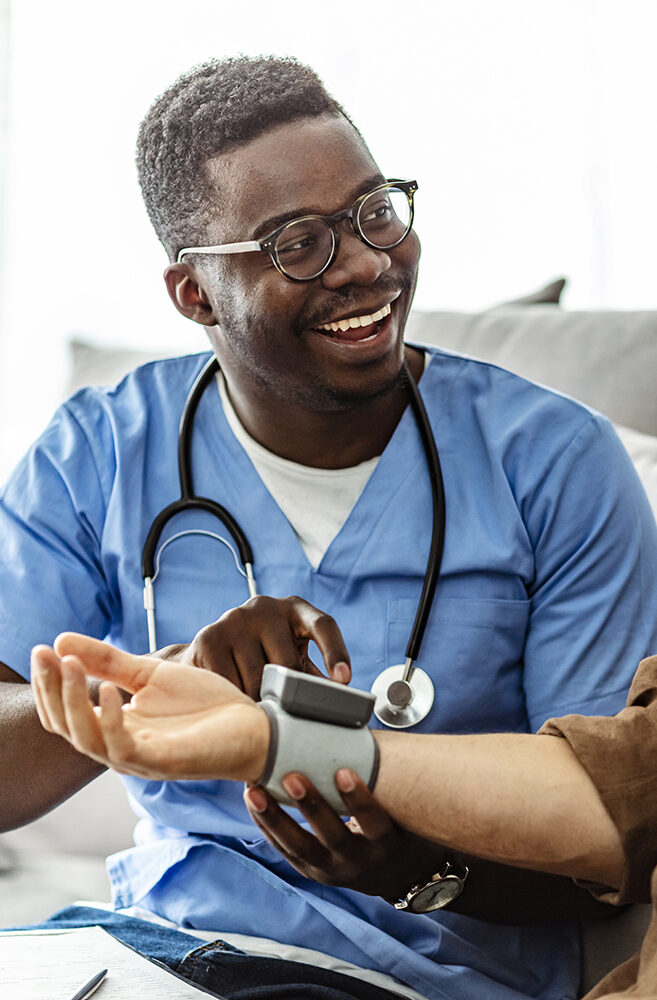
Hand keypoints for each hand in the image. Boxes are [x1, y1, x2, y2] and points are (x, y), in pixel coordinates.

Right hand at [31, 633, 269, 781]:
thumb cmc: (204, 705)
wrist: (252, 724)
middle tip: (45, 654)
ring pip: (87, 738)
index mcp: (114, 727)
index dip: (48, 684)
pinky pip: (124, 747)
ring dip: (73, 701)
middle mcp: (119, 747)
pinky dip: (113, 719)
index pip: (63, 713)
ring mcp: (139, 757)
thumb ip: (108, 661)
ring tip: (70, 664)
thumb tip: (61, 641)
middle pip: (66, 726)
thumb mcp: (150, 674)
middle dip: (51, 689)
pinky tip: (112, 691)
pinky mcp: (162, 762)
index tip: (41, 649)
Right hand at [168, 595, 350, 697]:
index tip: (343, 680)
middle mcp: (265, 607)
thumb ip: (313, 675)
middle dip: (287, 693)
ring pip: (259, 678)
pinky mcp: (210, 638)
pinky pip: (231, 683)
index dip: (335, 652)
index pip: (323, 625)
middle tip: (284, 712)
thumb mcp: (291, 657)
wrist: (208, 653)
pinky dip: (236, 699)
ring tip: (256, 706)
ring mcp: (236, 620)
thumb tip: (341, 704)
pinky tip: (235, 700)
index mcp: (295, 609)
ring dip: (259, 701)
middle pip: (289, 663)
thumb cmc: (262, 657)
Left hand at [244, 769, 447, 899]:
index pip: (374, 823)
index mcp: (386, 843)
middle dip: (311, 807)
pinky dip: (266, 824)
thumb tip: (348, 727)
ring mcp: (332, 870)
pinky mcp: (310, 872)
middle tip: (291, 777)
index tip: (344, 772)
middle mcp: (359, 861)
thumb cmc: (392, 824)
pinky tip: (252, 799)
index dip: (359, 800)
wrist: (389, 871)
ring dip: (275, 818)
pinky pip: (285, 849)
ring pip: (301, 848)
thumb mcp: (396, 808)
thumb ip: (376, 778)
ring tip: (254, 791)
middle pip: (333, 837)